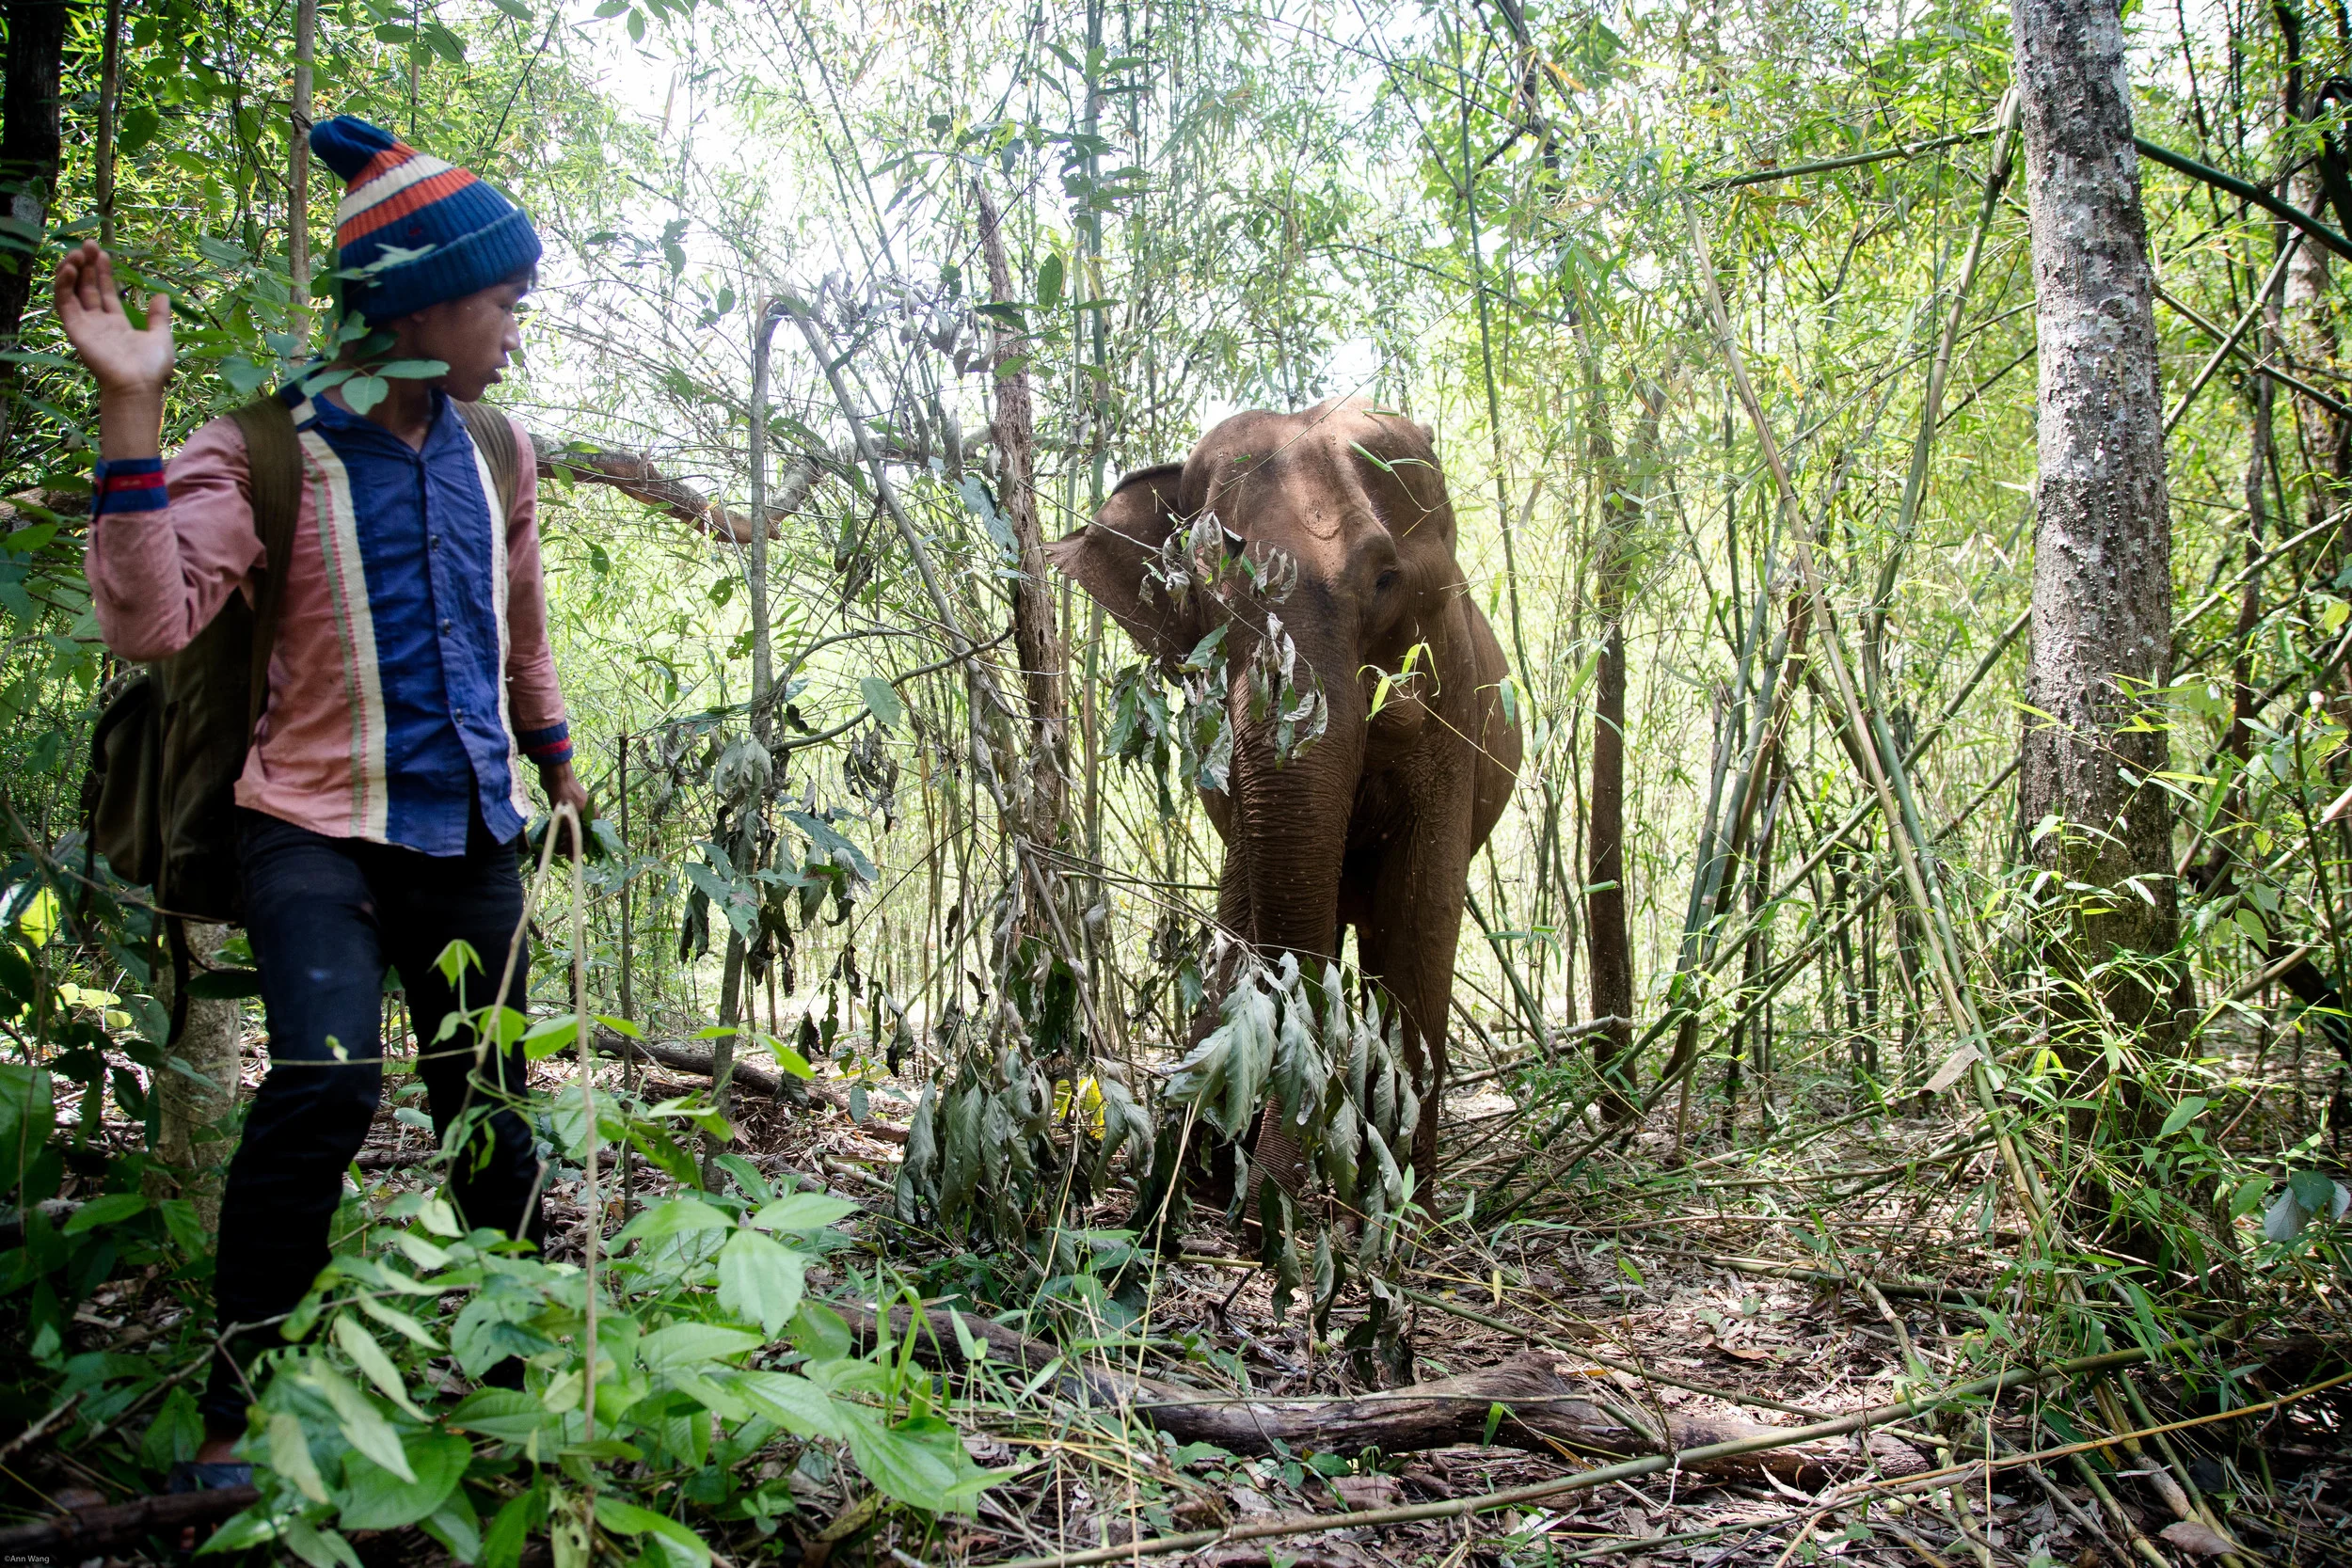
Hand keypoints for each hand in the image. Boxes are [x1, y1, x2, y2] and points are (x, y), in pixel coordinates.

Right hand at [53, 240, 172, 395]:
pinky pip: (64, 304)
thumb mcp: (161, 337)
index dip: (102, 272)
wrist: (139, 385)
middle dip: (87, 265)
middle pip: (87, 288)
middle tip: (88, 244)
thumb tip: (161, 296)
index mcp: (117, 324)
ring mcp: (86, 326)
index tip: (103, 253)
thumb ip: (159, 317)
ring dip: (72, 271)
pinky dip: (64, 285)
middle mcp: (98, 323)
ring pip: (72, 292)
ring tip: (78, 253)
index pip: (104, 292)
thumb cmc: (152, 368)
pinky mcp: (76, 330)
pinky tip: (70, 269)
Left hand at [540, 760, 592, 858]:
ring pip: (572, 829)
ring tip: (554, 845)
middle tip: (557, 851)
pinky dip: (561, 829)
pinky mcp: (568, 807)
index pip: (589, 840)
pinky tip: (553, 834)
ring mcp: (579, 810)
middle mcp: (588, 815)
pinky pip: (566, 823)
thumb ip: (571, 837)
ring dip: (564, 838)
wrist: (555, 774)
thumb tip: (571, 857)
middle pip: (580, 835)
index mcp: (594, 817)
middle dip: (569, 844)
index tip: (567, 858)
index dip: (578, 850)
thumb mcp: (568, 819)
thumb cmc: (564, 796)